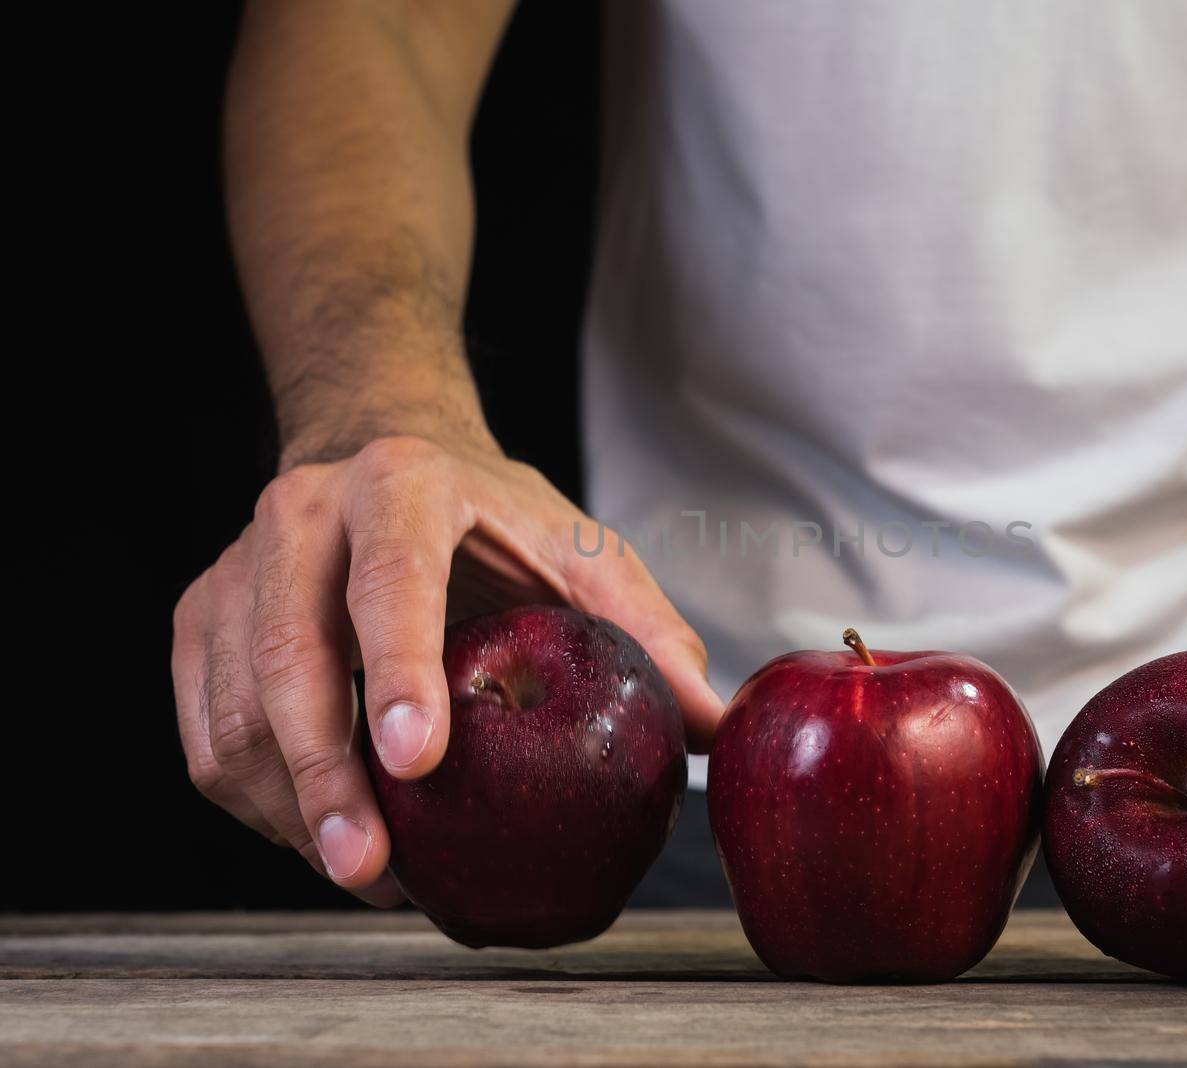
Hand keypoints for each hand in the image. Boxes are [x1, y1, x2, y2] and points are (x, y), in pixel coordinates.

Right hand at [171, 435, 722, 899]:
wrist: (386, 454)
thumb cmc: (495, 519)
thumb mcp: (581, 549)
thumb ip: (648, 630)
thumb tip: (713, 726)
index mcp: (400, 483)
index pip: (390, 578)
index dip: (398, 669)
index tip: (419, 762)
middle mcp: (300, 514)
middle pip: (286, 653)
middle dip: (324, 774)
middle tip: (376, 868)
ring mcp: (235, 567)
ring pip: (233, 709)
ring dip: (291, 810)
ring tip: (368, 877)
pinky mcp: (201, 618)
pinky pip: (207, 733)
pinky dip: (260, 805)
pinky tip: (326, 841)